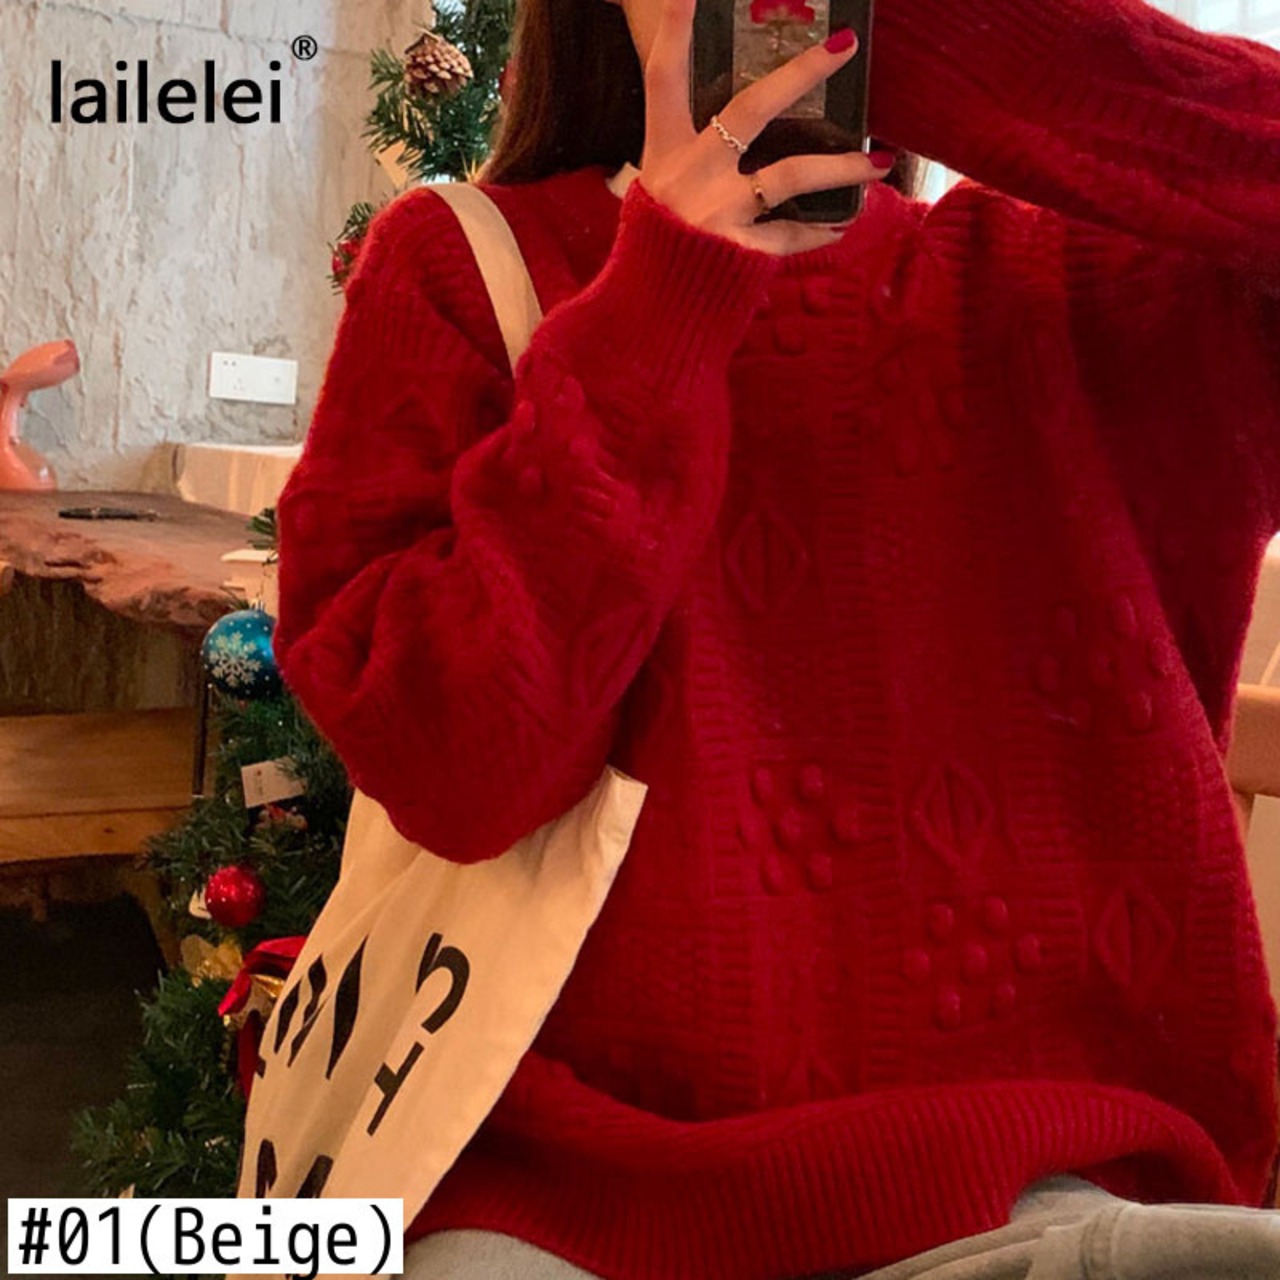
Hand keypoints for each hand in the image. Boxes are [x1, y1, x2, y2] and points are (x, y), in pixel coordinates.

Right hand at [637, 0, 891, 255]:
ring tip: (880, 161)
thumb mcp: (656, 195)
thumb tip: (728, 131)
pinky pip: (791, 235)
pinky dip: (817, 232)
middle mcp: (691, 175)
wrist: (648, 317)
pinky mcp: (740, 252)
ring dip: (842, 165)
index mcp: (664, 152)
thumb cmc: (655, 251)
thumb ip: (688, 160)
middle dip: (800, 73)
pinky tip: (839, 225)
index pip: (664, 80)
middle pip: (750, 108)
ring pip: (791, 173)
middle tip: (845, 47)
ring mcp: (718, 213)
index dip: (676, 33)